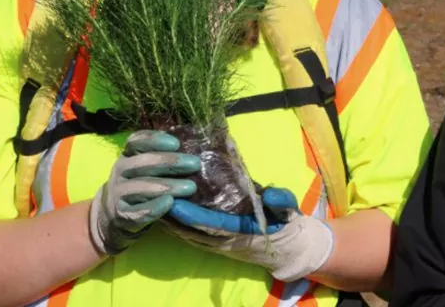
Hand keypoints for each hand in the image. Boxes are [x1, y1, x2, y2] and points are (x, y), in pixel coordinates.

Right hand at [88, 130, 200, 254]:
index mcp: (127, 155)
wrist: (114, 212)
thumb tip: (194, 155)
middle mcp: (120, 170)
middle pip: (144, 163)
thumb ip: (163, 159)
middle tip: (195, 164)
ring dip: (168, 186)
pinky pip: (138, 211)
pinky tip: (170, 203)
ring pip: (142, 187)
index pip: (136, 141)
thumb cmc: (140, 184)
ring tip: (191, 187)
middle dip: (171, 162)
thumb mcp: (145, 167)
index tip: (176, 143)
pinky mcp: (121, 214)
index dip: (155, 140)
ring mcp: (118, 193)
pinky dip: (155, 207)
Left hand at [162, 187, 334, 282]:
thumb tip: (270, 195)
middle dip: (172, 217)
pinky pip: (193, 237)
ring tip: (154, 203)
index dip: (190, 215)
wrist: (289, 249)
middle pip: (192, 231)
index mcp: (241, 231)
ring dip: (171, 223)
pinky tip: (167, 215)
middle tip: (155, 197)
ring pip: (189, 236)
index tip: (173, 202)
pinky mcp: (217, 244)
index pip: (210, 224)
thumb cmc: (286, 225)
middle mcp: (226, 241)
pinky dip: (178, 228)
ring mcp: (219, 244)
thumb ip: (281, 202)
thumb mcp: (289, 210)